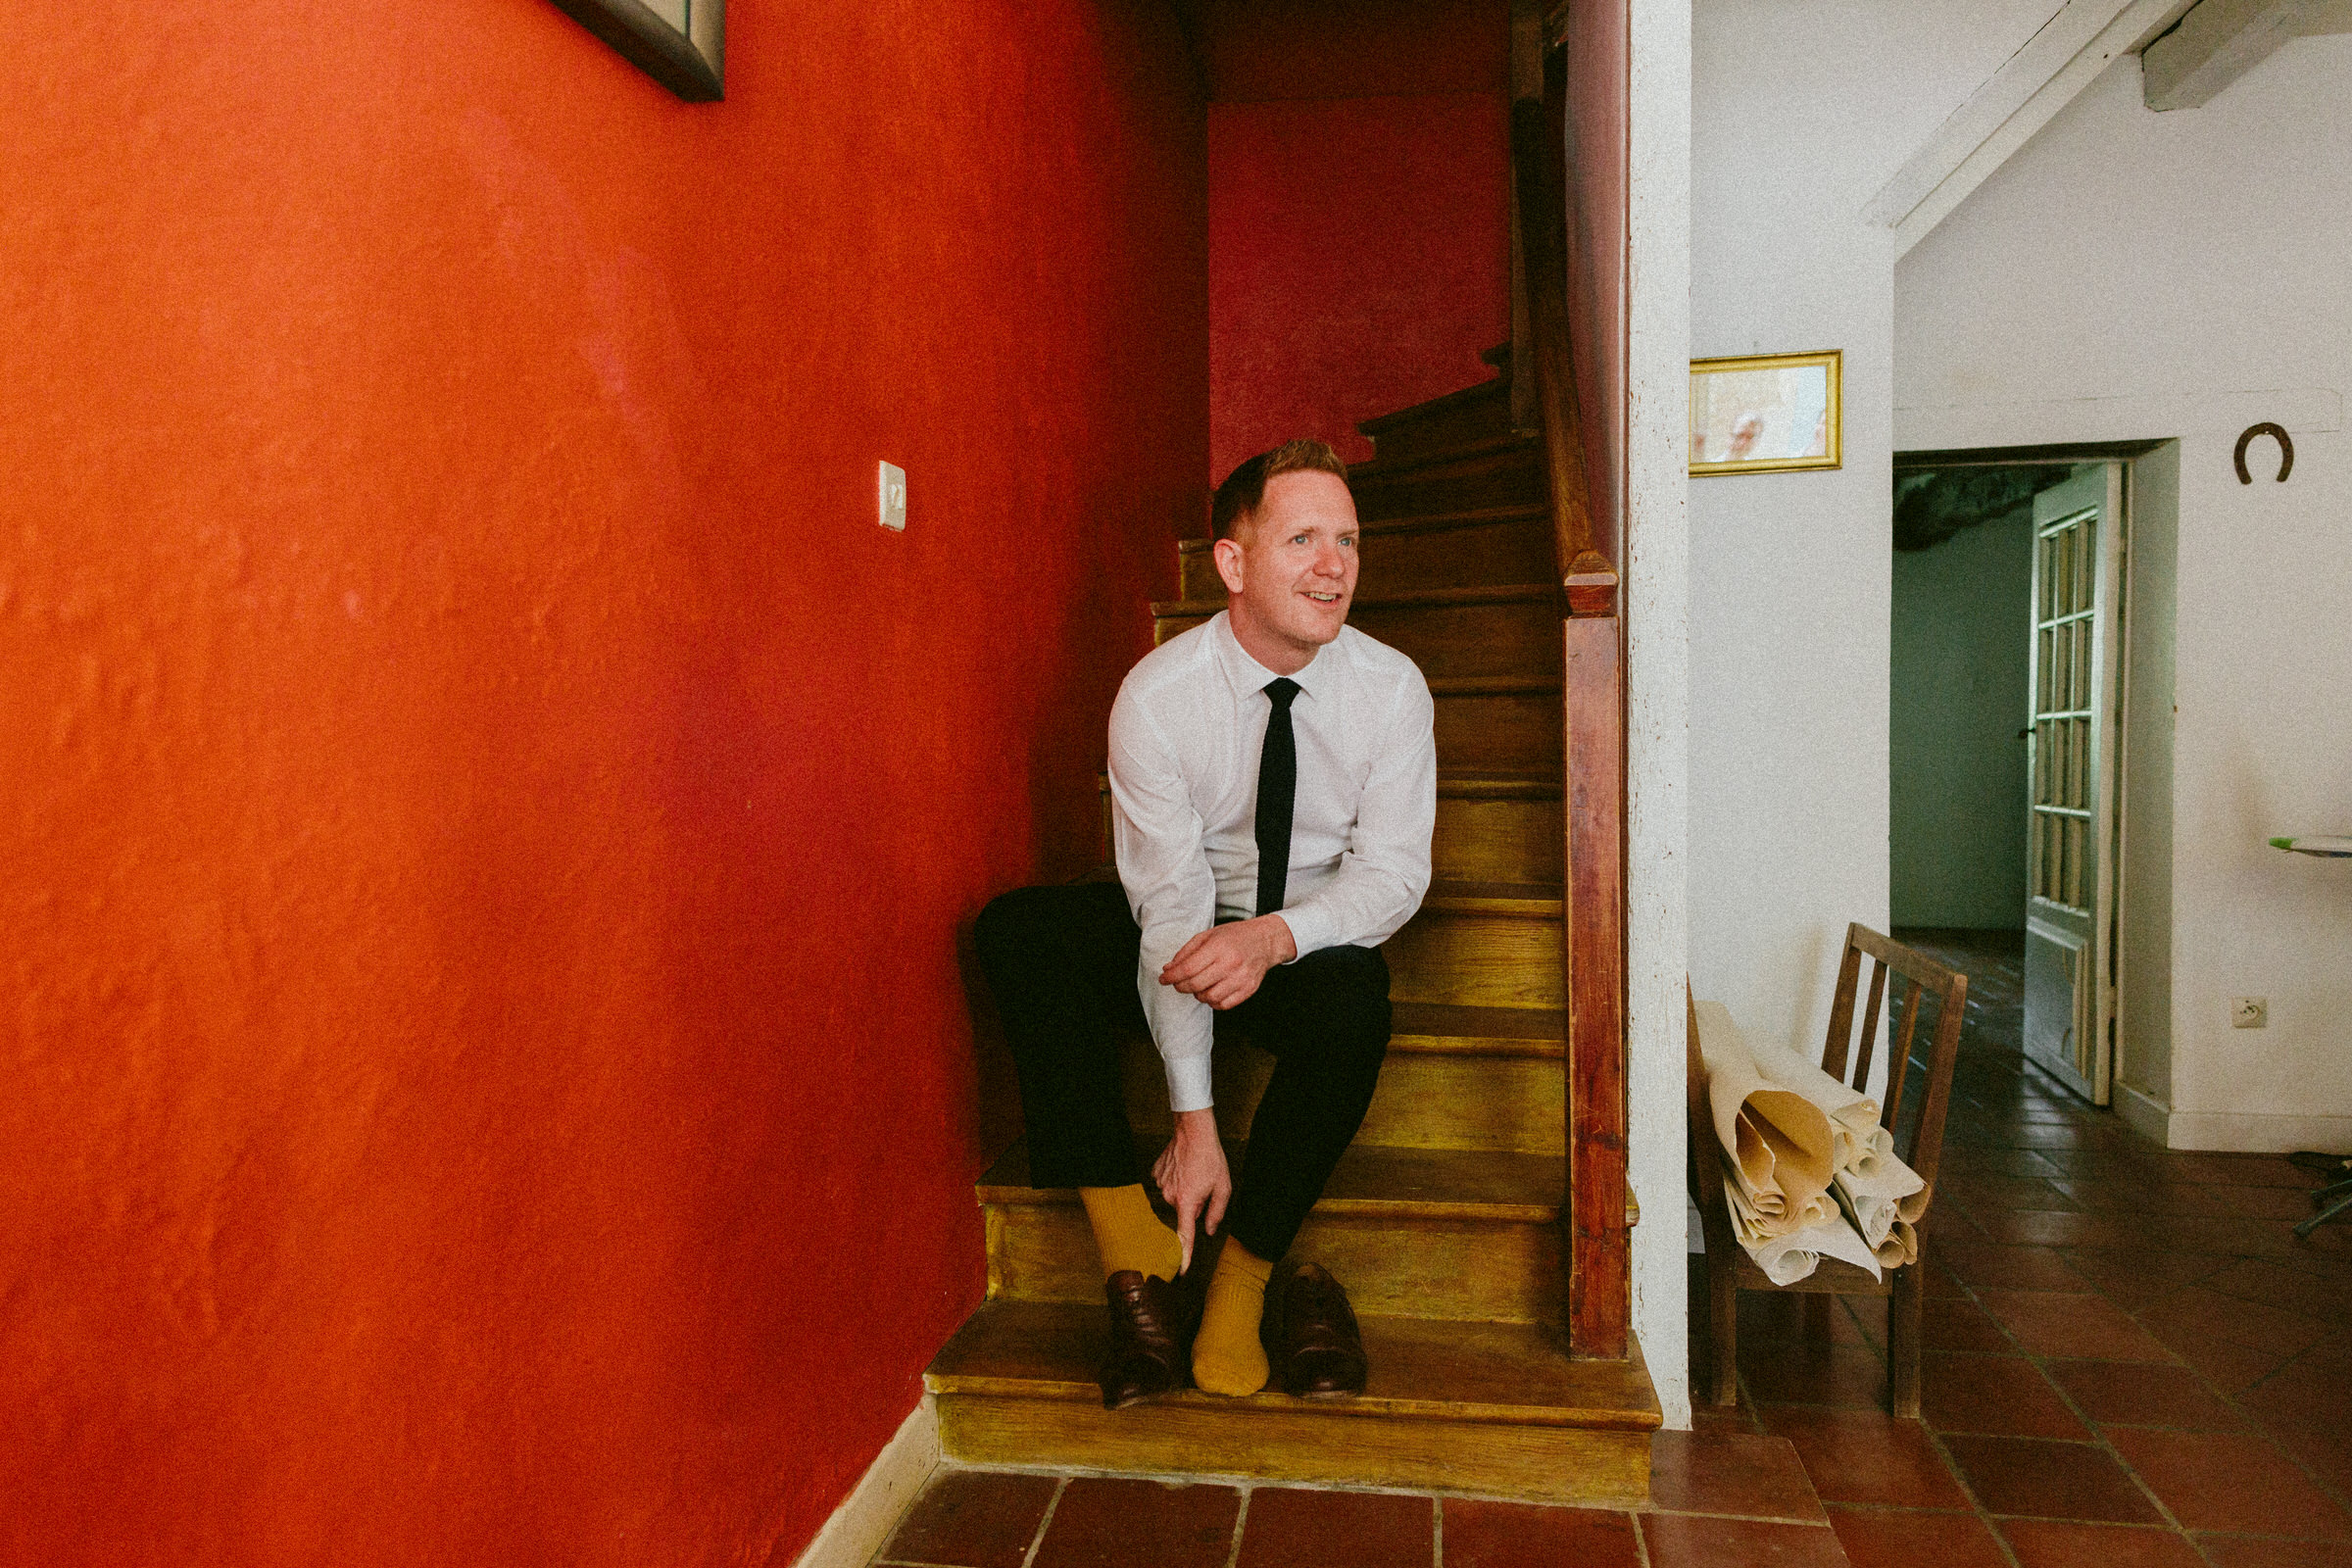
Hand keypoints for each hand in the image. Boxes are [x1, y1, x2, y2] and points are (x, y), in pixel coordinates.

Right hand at [1152, 1109, 1231, 1274]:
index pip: (1184, 1236)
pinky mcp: (1155, 1174)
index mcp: (1187, 1202)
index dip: (1184, 1255)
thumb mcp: (1223, 1187)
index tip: (1180, 1271)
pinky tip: (1183, 1168)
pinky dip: (1175, 1180)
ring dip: (1185, 1190)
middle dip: (1194, 1203)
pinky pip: (1166, 1185)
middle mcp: (1169, 1196)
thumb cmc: (1210, 1158)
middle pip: (1183, 1211)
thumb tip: (1209, 1230)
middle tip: (1203, 1184)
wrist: (1193, 1131)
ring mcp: (1160, 1184)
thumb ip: (1216, 1213)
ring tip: (1194, 1172)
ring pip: (1175, 1197)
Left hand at [1157, 914, 1296, 1009]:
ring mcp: (1241, 978)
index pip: (1188, 968)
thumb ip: (1186, 952)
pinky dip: (1212, 1001)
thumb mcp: (1208, 935)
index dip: (1172, 976)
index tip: (1163, 979)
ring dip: (1197, 994)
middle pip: (1195, 985)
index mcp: (1218, 947)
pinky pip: (1223, 1005)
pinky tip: (1211, 991)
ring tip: (1198, 985)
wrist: (1265, 941)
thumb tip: (1168, 968)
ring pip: (1208, 998)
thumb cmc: (1235, 936)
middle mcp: (1230, 963)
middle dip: (1180, 986)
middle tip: (1177, 983)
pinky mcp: (1248, 989)